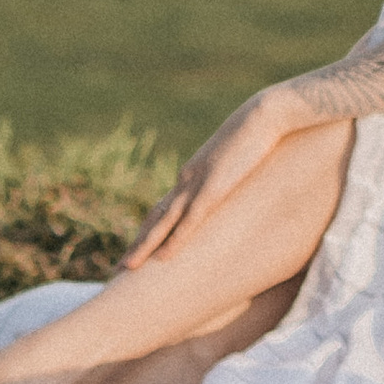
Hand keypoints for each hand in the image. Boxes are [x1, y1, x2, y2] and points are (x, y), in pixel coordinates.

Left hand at [119, 85, 299, 266]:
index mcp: (192, 173)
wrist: (265, 114)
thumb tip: (230, 187)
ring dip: (144, 246)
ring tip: (126, 268)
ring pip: (163, 220)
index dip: (147, 231)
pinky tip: (163, 257)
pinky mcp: (214, 186)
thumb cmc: (256, 135)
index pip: (162, 208)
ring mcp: (198, 182)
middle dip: (137, 244)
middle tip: (118, 269)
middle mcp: (187, 179)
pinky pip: (190, 218)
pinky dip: (175, 239)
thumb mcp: (237, 161)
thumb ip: (228, 175)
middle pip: (155, 217)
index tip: (136, 251)